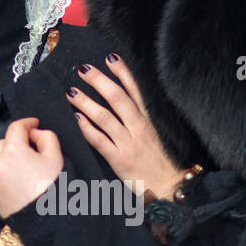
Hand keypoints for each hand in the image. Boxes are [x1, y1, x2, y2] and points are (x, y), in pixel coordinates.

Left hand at [0, 117, 63, 218]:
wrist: (46, 221)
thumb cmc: (53, 190)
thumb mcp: (56, 157)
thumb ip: (46, 137)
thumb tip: (35, 133)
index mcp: (12, 151)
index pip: (16, 127)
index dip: (27, 123)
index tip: (34, 124)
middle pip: (4, 142)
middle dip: (16, 142)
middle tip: (33, 149)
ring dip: (8, 157)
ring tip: (26, 167)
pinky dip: (4, 173)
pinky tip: (19, 180)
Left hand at [70, 55, 181, 199]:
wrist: (173, 187)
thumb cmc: (165, 159)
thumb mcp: (160, 132)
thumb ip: (145, 116)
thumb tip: (129, 97)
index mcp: (151, 119)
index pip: (136, 90)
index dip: (123, 73)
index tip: (110, 58)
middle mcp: (139, 128)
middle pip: (117, 98)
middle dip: (99, 81)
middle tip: (83, 69)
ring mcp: (128, 143)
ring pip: (105, 117)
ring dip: (86, 102)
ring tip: (72, 91)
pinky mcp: (119, 159)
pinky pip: (99, 140)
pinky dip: (87, 128)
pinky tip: (76, 118)